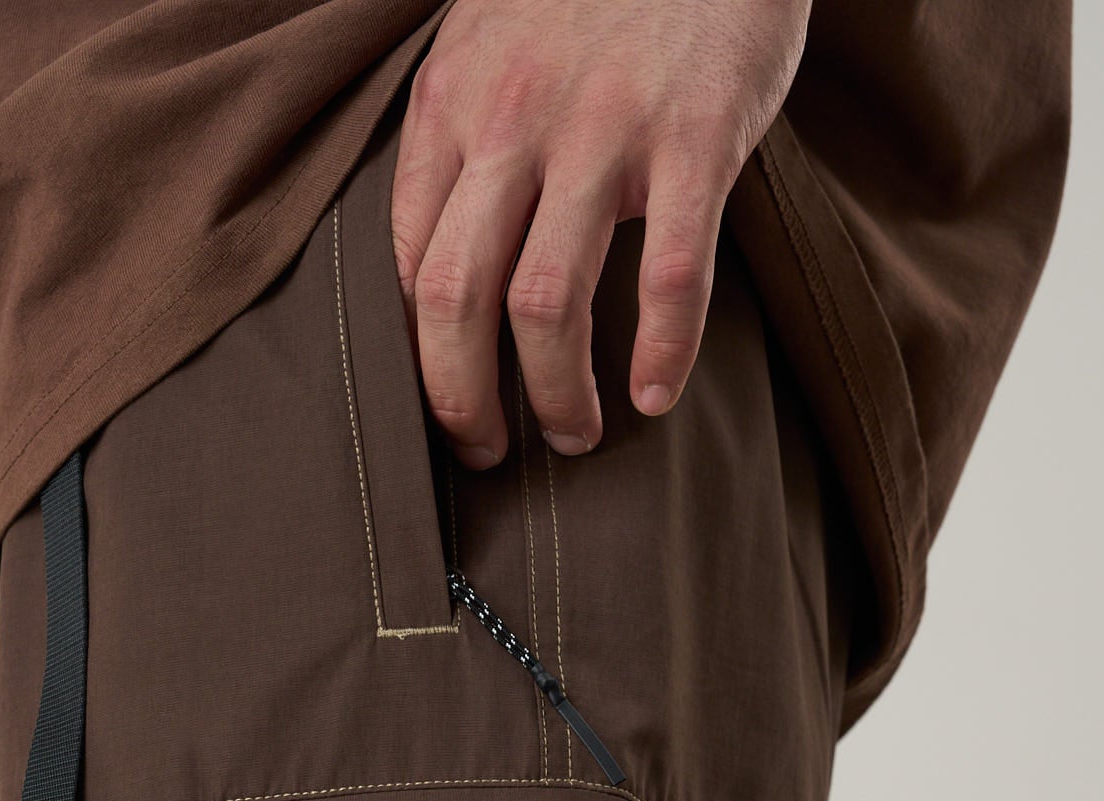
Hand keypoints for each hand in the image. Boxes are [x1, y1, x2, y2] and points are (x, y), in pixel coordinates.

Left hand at [391, 0, 809, 466]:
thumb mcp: (491, 46)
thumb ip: (461, 142)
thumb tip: (435, 262)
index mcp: (453, 108)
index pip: (408, 264)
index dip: (420, 357)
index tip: (446, 405)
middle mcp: (514, 123)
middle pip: (456, 300)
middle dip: (462, 401)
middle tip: (488, 451)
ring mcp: (603, 131)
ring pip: (547, 304)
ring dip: (555, 395)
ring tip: (573, 436)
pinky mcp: (695, 134)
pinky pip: (669, 273)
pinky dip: (661, 351)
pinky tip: (654, 395)